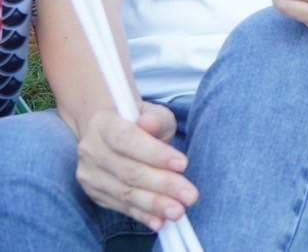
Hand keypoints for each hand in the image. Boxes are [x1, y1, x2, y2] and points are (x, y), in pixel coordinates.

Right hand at [75, 103, 198, 230]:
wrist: (108, 130)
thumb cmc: (138, 121)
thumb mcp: (151, 112)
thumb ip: (155, 119)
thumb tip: (150, 123)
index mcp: (103, 124)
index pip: (127, 140)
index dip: (155, 154)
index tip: (183, 164)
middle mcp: (91, 151)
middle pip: (129, 171)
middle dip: (163, 184)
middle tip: (190, 195)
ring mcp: (90, 175)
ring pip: (125, 193)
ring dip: (154, 204)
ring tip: (178, 211)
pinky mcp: (96, 194)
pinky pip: (122, 207)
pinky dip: (142, 215)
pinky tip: (160, 222)